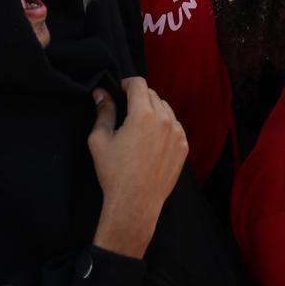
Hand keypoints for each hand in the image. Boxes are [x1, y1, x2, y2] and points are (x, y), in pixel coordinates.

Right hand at [88, 78, 188, 259]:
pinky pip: (175, 126)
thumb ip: (103, 112)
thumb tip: (101, 92)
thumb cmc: (114, 172)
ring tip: (140, 125)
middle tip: (127, 109)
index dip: (128, 83)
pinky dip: (165, 125)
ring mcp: (177, 133)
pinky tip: (152, 139)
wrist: (135, 202)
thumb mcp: (100, 140)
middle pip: (153, 95)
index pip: (139, 84)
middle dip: (140, 97)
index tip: (121, 89)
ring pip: (166, 109)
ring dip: (153, 110)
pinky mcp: (184, 147)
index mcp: (143, 114)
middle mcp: (164, 120)